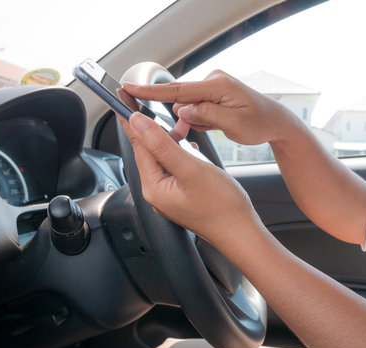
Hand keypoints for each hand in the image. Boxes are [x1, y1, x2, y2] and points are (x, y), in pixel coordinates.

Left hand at [120, 112, 262, 247]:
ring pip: (164, 158)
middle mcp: (157, 192)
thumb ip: (162, 145)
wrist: (241, 232)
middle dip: (156, 128)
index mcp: (154, 186)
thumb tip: (138, 123)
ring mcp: (170, 195)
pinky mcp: (182, 195)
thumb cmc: (221, 206)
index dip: (132, 119)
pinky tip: (191, 147)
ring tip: (185, 126)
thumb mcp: (190, 169)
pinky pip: (175, 167)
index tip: (124, 97)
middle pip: (149, 151)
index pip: (138, 145)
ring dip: (172, 139)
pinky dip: (181, 152)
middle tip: (160, 107)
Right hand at [122, 70, 299, 145]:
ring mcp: (213, 87)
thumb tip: (182, 109)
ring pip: (188, 106)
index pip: (177, 90)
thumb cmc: (260, 122)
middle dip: (181, 116)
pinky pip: (197, 108)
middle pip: (181, 98)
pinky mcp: (213, 94)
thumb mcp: (234, 124)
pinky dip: (199, 119)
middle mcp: (213, 81)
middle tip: (202, 128)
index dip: (151, 92)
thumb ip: (206, 114)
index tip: (129, 89)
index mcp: (217, 85)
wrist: (276, 121)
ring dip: (194, 120)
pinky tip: (214, 125)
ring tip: (215, 129)